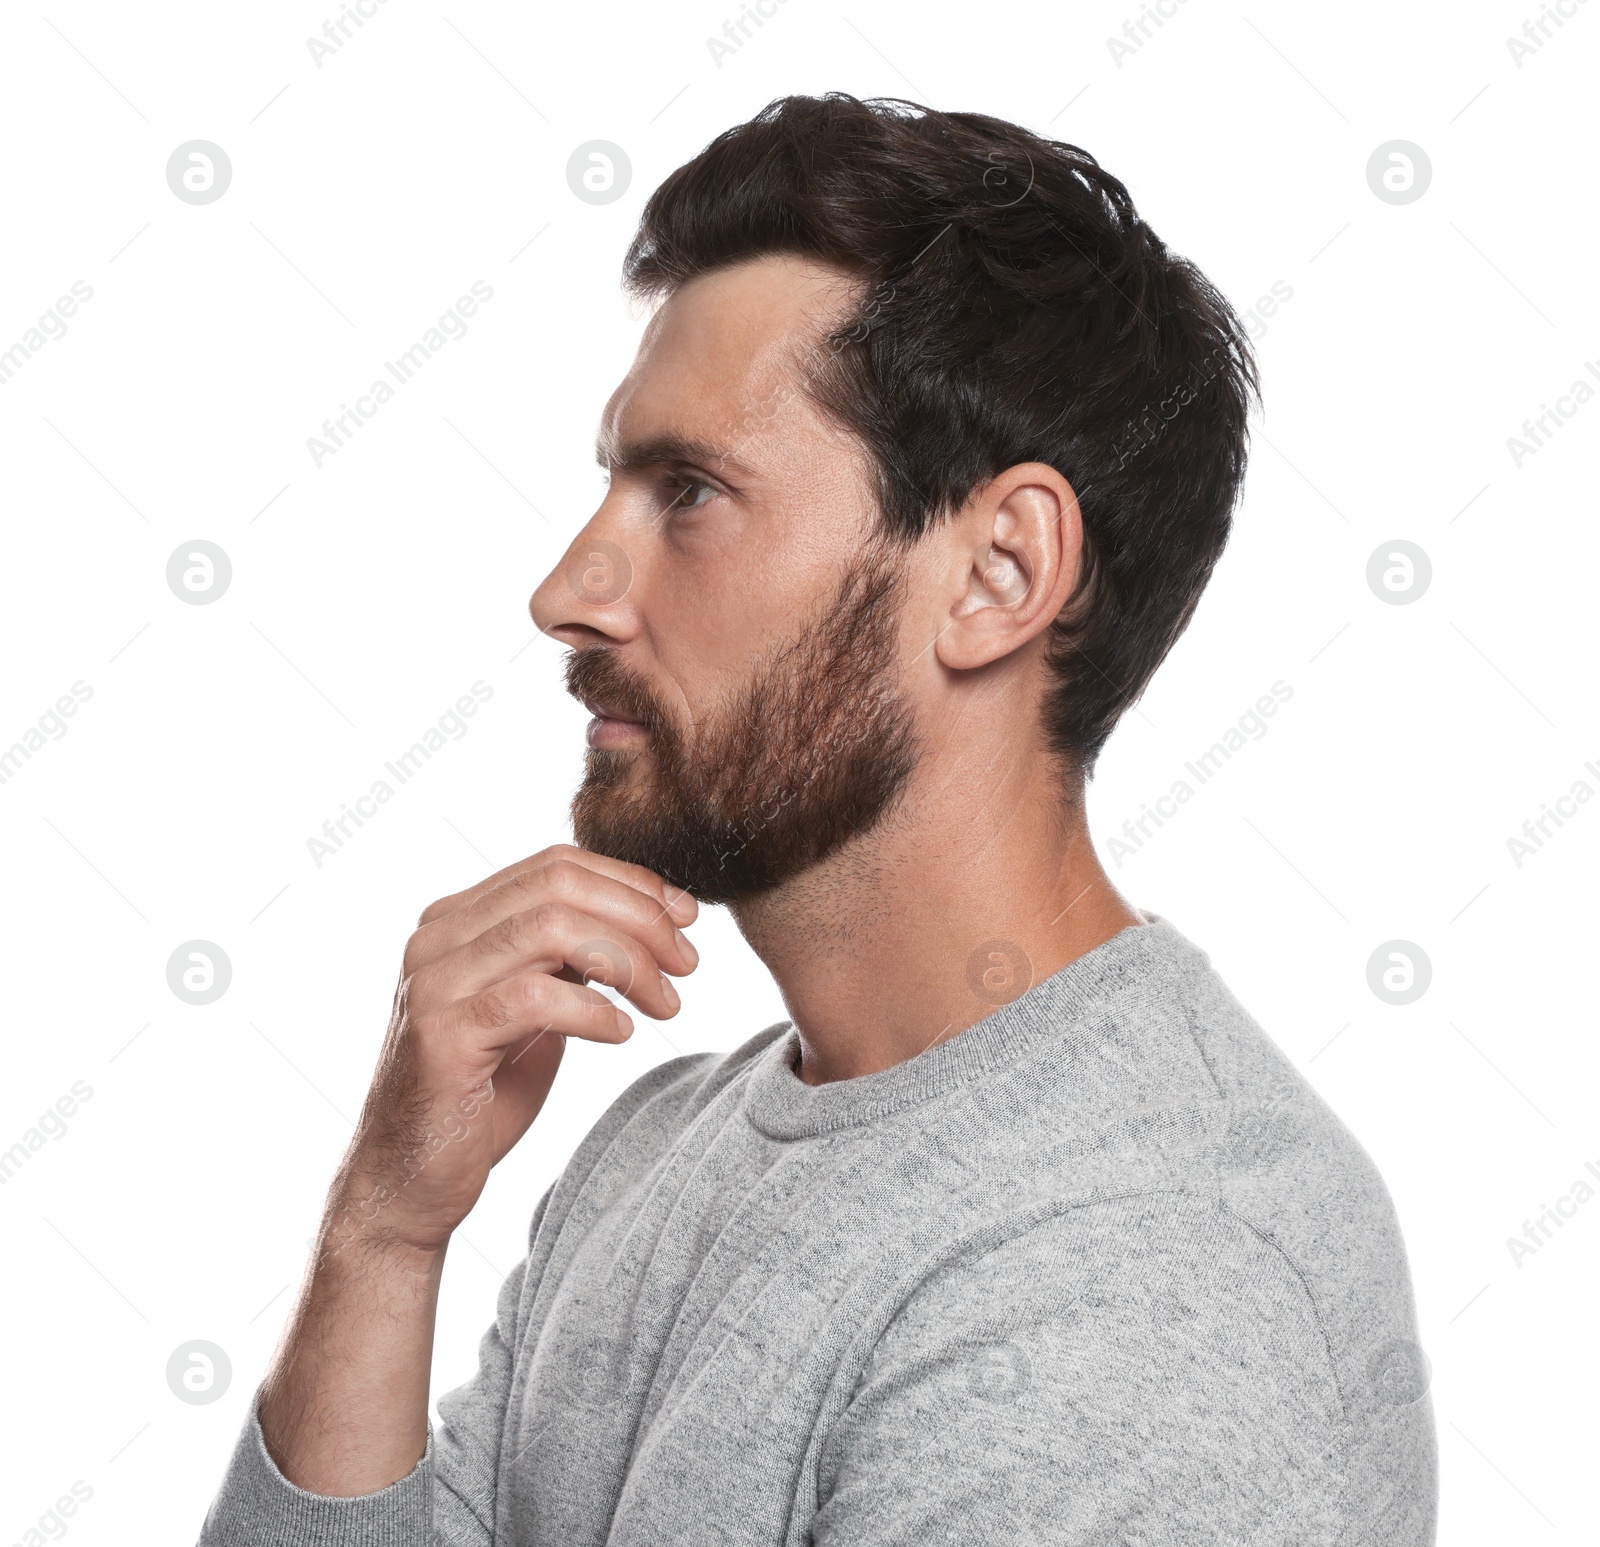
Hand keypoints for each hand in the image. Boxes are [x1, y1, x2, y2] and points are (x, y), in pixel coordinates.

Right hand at [322, 844, 697, 1259]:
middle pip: (558, 886)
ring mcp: (433, 983)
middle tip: (688, 962)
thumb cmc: (482, 1097)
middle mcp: (437, 938)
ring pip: (550, 928)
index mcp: (458, 919)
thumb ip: (568, 958)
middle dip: (639, 917)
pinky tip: (622, 1034)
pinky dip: (592, 1010)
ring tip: (666, 1002)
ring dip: (626, 960)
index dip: (631, 883)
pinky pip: (534, 998)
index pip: (556, 865)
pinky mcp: (440, 1036)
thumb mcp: (536, 1009)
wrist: (411, 1184)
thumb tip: (648, 918)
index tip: (687, 917)